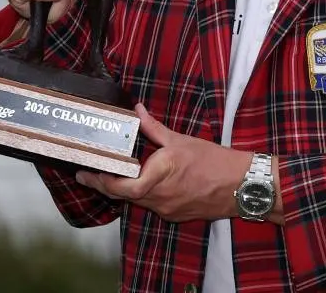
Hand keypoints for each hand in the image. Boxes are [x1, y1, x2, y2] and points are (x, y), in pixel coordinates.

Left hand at [76, 104, 251, 222]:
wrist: (240, 185)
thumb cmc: (213, 161)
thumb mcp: (181, 140)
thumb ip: (154, 128)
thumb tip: (137, 111)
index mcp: (157, 176)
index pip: (118, 186)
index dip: (99, 182)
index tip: (84, 173)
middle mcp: (158, 198)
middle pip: (123, 196)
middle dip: (105, 185)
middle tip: (89, 175)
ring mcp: (167, 209)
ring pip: (137, 201)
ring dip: (125, 190)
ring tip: (113, 176)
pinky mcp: (176, 215)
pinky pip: (153, 205)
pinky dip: (144, 195)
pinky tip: (144, 184)